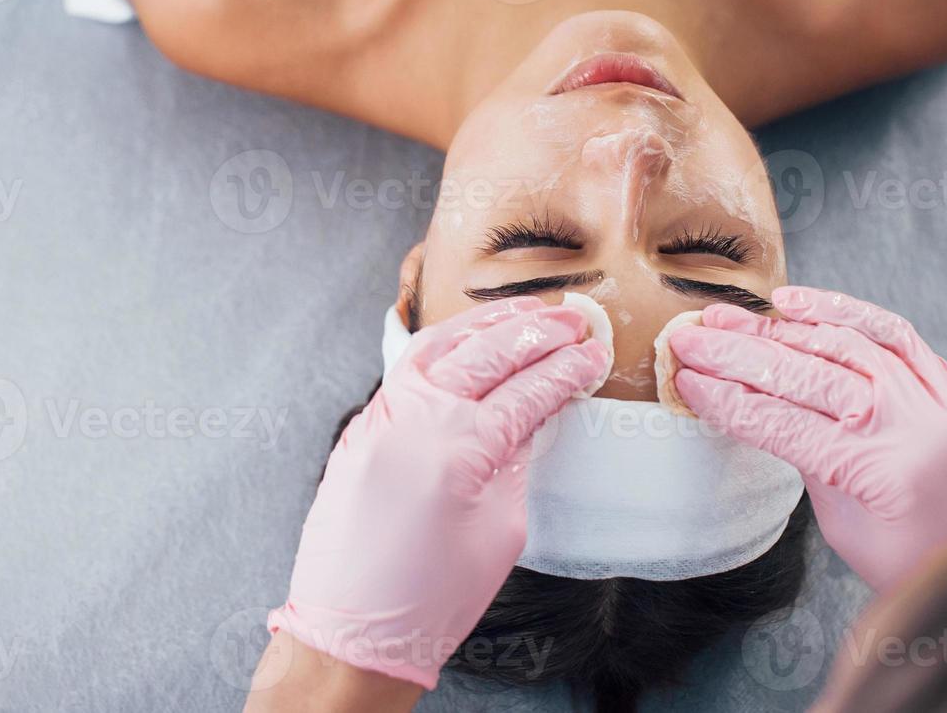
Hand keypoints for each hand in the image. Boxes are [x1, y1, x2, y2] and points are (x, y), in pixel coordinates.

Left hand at [268, 297, 610, 689]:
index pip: (527, 391)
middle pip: (487, 352)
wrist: (351, 635)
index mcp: (457, 448)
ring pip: (440, 344)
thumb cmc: (430, 599)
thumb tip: (529, 421)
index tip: (595, 356)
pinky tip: (470, 336)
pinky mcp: (362, 428)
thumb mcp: (499, 531)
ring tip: (528, 311)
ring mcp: (381, 417)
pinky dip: (445, 343)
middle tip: (575, 321)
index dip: (567, 371)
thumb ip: (514, 463)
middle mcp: (414, 419)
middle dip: (537, 332)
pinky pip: (408, 367)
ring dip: (488, 323)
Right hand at [667, 286, 946, 591]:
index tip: (684, 381)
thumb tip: (766, 412)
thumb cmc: (918, 565)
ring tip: (727, 319)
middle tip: (689, 340)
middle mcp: (906, 422)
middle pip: (802, 373)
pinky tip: (797, 303)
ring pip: (842, 343)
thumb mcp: (847, 530)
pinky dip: (844, 310)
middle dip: (736, 354)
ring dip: (777, 328)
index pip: (779, 422)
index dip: (725, 400)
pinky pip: (893, 332)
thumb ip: (812, 466)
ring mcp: (932, 397)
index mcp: (875, 468)